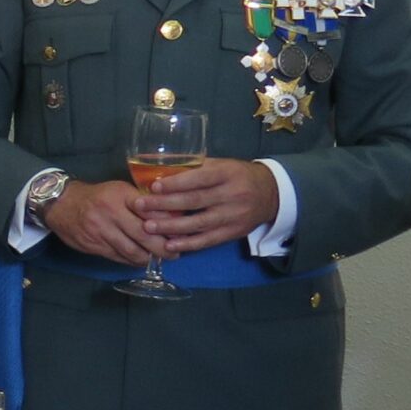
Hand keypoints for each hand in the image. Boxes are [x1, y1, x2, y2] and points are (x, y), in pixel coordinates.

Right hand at [42, 177, 163, 266]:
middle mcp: (111, 213)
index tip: (181, 232)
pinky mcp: (94, 246)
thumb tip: (169, 217)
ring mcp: (101, 231)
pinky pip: (119, 257)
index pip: (149, 210)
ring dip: (149, 258)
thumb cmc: (97, 196)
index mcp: (120, 196)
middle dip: (162, 247)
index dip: (167, 223)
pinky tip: (141, 260)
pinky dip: (133, 261)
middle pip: (143, 234)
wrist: (61, 204)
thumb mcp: (119, 191)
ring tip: (160, 259)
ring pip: (131, 250)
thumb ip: (142, 202)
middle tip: (175, 253)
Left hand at [137, 158, 279, 253]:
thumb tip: (159, 167)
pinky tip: (169, 244)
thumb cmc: (236, 175)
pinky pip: (208, 240)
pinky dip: (188, 244)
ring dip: (171, 226)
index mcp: (227, 174)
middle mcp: (232, 195)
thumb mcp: (221, 165)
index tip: (152, 186)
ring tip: (147, 227)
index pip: (199, 179)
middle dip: (164, 204)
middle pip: (195, 201)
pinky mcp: (234, 232)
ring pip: (199, 223)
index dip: (175, 183)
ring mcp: (233, 216)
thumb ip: (195, 167)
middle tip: (139, 206)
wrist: (271, 194)